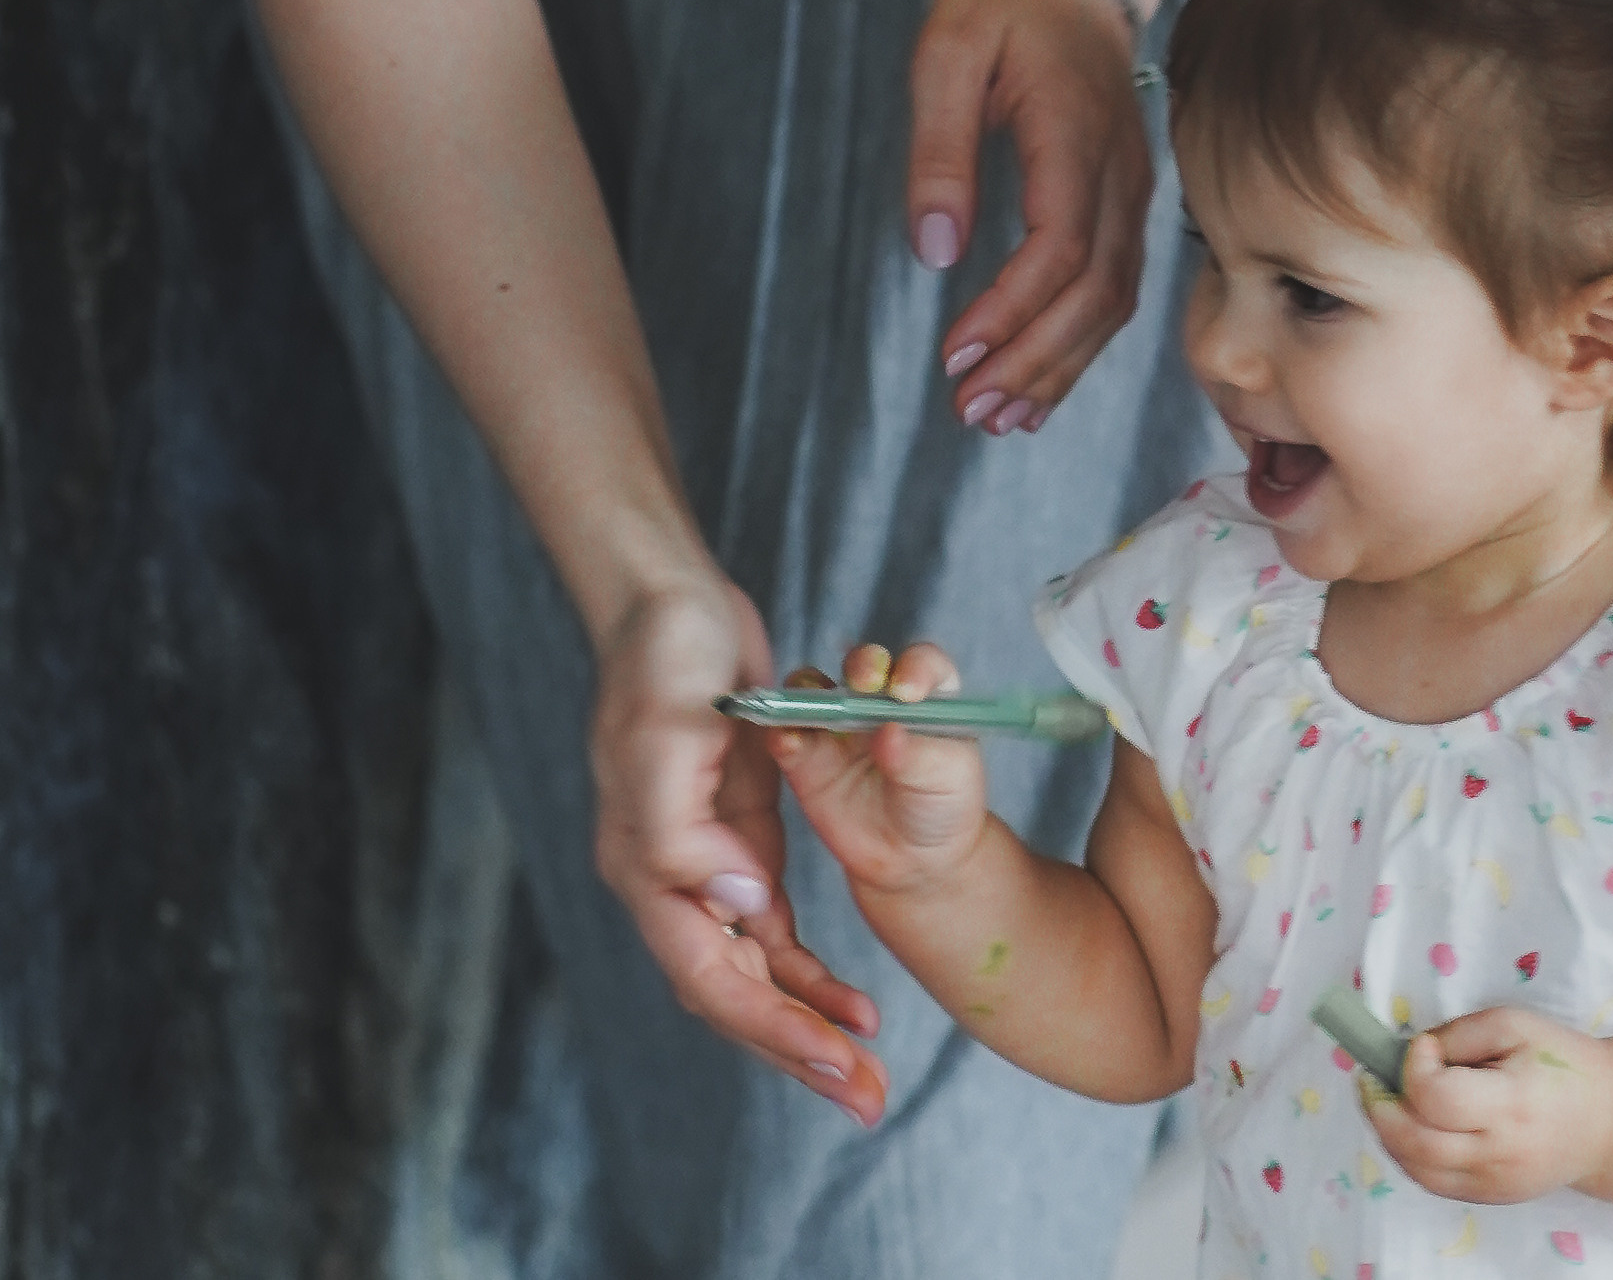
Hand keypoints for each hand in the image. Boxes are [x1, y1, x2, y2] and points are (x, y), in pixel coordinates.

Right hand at [588, 576, 888, 1122]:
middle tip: (868, 1101)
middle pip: (736, 995)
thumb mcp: (669, 733)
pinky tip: (850, 999)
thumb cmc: (667, 660)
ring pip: (757, 975)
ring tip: (870, 1067)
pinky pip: (773, 935)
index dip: (775, 1029)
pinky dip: (809, 971)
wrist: (674, 606)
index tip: (840, 1066)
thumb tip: (736, 906)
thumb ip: (685, 830)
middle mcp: (671, 884)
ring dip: (810, 1023)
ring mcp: (704, 868)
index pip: (714, 978)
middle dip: (800, 1052)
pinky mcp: (737, 843)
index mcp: (647, 869)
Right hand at [770, 642, 992, 897]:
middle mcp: (878, 699)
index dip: (915, 668)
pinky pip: (786, 734)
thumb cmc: (940, 806)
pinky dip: (781, 731)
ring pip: (814, 689)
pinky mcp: (806, 756)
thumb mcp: (946, 779)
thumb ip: (918, 755)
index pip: (923, 663)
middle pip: (864, 664)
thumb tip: (888, 733)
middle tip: (864, 682)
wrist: (911, 857)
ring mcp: (838, 724)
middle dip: (862, 665)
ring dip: (808, 690)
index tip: (907, 691)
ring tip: (811, 709)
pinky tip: (786, 741)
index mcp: (927, 694)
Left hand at [907, 0, 1149, 434]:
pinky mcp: (1128, 205)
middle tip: (971, 409)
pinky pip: (1116, 291)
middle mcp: (1120, 174)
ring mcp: (1133, 192)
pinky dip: (1079, 346)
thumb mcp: (947, 54)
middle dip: (1035, 362)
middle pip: (1095, 293)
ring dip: (1058, 368)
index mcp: (1075, 134)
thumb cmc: (1004, 4)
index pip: (1060, 247)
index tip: (955, 352)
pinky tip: (1038, 386)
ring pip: (1113, 304)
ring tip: (999, 417)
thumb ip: (939, 151)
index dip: (1010, 310)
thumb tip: (934, 252)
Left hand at [1359, 1008, 1612, 1205]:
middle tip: (1371, 1079)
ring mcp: (1495, 1182)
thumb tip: (1412, 1051)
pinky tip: (1408, 1125)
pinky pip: (1433, 1182)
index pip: (1439, 1098)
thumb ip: (1459, 1034)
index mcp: (1512, 1103)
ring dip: (1387, 1133)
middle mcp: (1501, 1152)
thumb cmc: (1562, 1063)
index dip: (1415, 1067)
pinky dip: (1408, 1154)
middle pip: (1417, 1142)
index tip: (1424, 1046)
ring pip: (1417, 1169)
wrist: (1608, 1121)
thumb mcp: (1516, 1025)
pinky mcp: (1491, 1196)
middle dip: (1380, 1108)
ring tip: (1384, 1100)